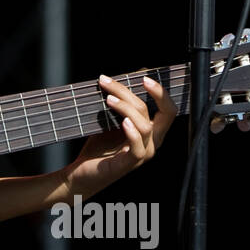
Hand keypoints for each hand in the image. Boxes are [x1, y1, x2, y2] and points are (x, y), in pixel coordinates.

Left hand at [61, 74, 176, 198]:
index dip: (162, 93)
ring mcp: (143, 155)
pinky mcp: (128, 165)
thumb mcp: (111, 121)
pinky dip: (132, 132)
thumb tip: (122, 78)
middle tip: (132, 80)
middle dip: (152, 93)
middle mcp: (152, 143)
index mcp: (152, 132)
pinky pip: (137, 148)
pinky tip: (122, 122)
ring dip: (127, 108)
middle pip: (163, 113)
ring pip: (146, 126)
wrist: (81, 172)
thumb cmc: (98, 146)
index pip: (169, 110)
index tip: (145, 77)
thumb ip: (120, 104)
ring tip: (109, 99)